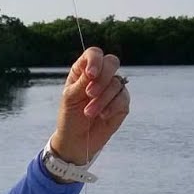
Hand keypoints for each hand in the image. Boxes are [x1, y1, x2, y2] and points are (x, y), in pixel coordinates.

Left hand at [49, 47, 130, 164]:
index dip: (95, 60)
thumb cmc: (70, 116)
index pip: (94, 54)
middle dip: (102, 78)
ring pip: (116, 83)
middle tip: (89, 93)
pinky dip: (112, 107)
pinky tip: (102, 115)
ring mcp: (113, 89)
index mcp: (84, 70)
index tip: (91, 74)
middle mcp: (101, 76)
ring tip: (88, 112)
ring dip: (102, 99)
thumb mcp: (70, 98)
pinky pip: (123, 98)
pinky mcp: (122, 103)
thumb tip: (95, 70)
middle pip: (111, 62)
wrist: (76, 139)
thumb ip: (82, 82)